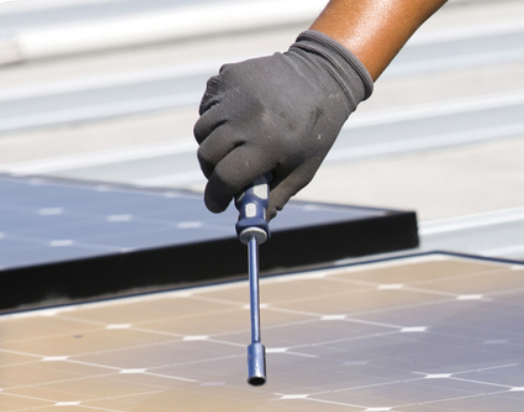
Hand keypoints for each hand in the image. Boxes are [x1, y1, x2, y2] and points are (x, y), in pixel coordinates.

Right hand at [195, 31, 371, 218]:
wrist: (321, 77)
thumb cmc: (314, 132)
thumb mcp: (302, 170)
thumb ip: (275, 198)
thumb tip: (253, 223)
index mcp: (267, 144)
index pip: (225, 178)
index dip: (217, 197)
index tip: (216, 205)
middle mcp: (246, 117)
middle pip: (207, 156)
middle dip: (212, 173)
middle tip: (226, 177)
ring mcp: (233, 93)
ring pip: (202, 132)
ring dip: (212, 146)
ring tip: (236, 146)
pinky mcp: (226, 76)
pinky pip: (207, 108)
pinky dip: (215, 120)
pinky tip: (239, 119)